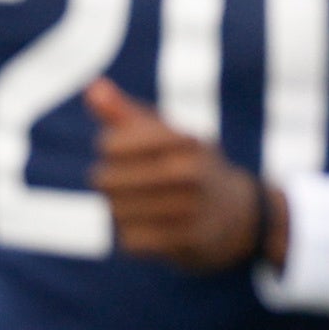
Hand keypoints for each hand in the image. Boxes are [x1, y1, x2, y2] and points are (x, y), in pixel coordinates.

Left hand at [85, 78, 278, 271]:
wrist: (236, 214)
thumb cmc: (188, 165)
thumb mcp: (164, 134)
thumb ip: (124, 113)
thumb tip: (92, 88)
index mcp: (184, 140)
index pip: (112, 144)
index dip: (109, 147)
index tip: (123, 149)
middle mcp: (191, 172)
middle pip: (107, 180)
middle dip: (109, 181)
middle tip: (126, 181)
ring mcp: (191, 209)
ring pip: (117, 212)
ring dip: (120, 210)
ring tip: (140, 203)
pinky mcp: (187, 241)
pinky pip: (131, 240)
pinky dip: (132, 235)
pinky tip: (150, 226)